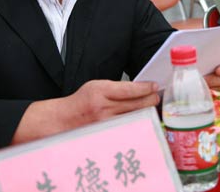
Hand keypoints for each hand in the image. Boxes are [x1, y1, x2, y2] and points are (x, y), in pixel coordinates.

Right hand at [12, 80, 158, 143]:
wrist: (62, 120)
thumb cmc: (81, 102)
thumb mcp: (95, 86)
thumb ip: (115, 88)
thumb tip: (140, 89)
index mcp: (99, 91)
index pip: (129, 89)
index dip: (146, 88)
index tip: (154, 85)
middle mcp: (103, 107)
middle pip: (136, 104)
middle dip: (150, 99)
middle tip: (157, 96)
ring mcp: (105, 123)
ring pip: (134, 117)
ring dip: (147, 111)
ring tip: (153, 106)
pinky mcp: (107, 134)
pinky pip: (128, 128)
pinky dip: (137, 123)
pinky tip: (144, 119)